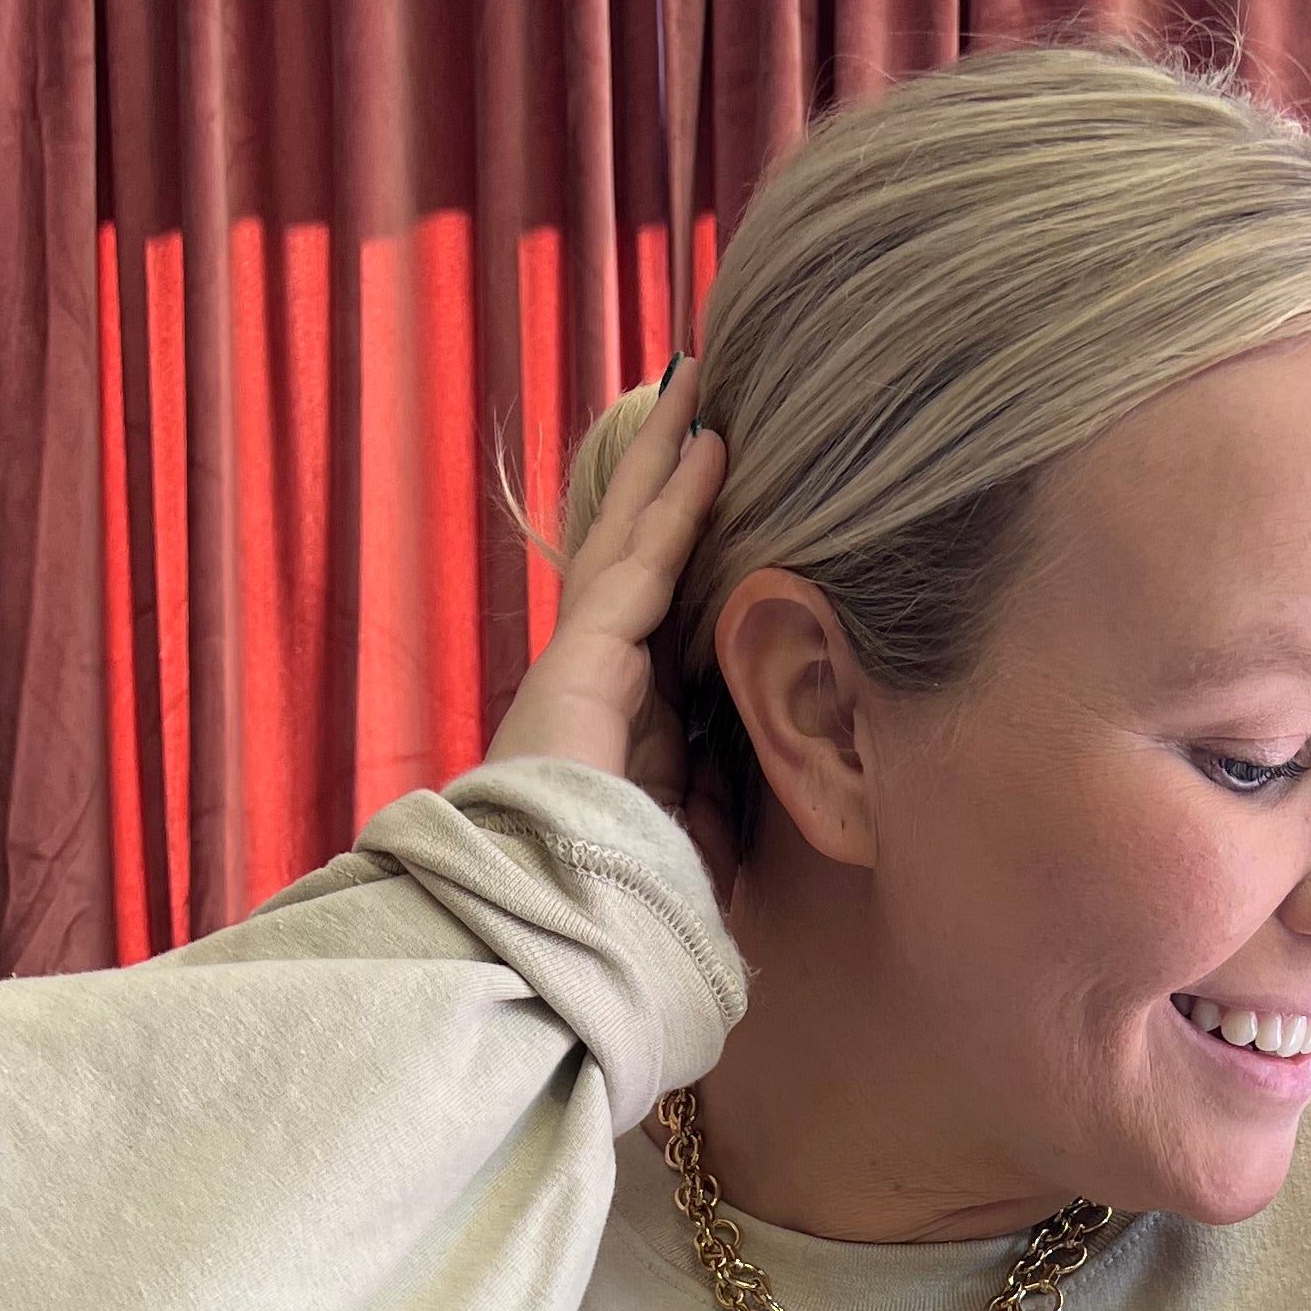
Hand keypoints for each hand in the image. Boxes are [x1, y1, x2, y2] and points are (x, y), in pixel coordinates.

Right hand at [488, 357, 736, 905]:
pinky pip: (639, 563)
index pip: (660, 610)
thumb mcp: (690, 843)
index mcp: (620, 719)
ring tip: (698, 377)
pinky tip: (708, 445)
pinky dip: (675, 504)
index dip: (686, 543)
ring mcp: (582, 664)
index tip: (720, 487)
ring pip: (630, 536)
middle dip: (665, 472)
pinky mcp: (582, 663)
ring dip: (667, 456)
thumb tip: (759, 757)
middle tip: (700, 392)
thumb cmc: (614, 908)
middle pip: (635, 550)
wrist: (551, 934)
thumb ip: (715, 794)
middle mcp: (597, 678)